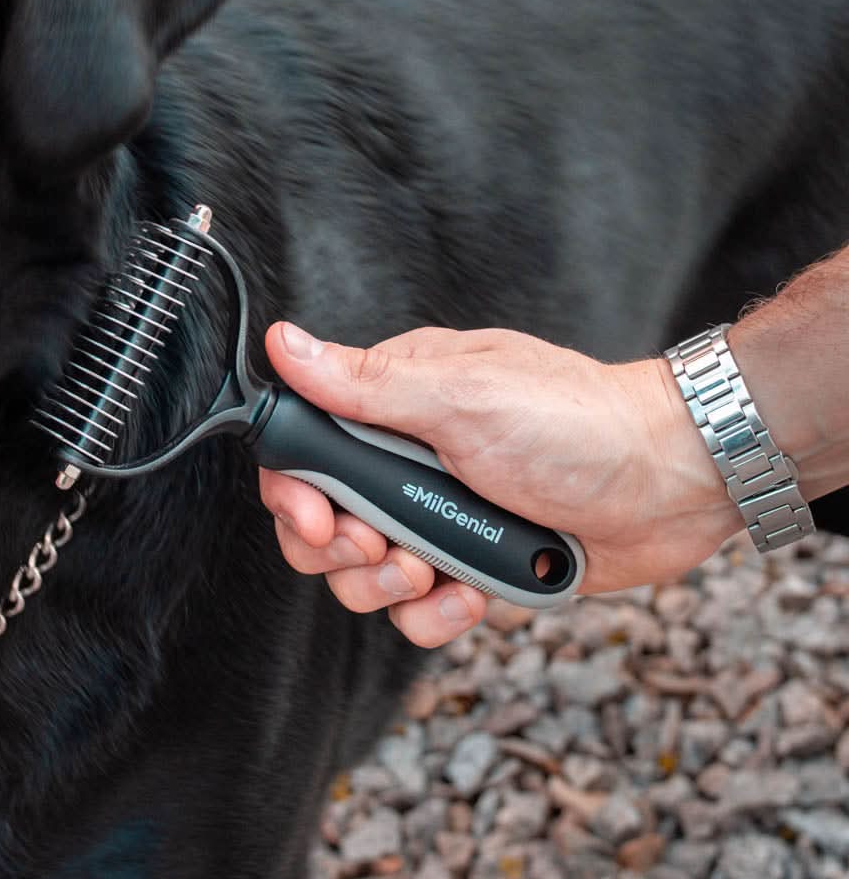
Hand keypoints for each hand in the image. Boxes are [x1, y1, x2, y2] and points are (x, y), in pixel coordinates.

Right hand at [259, 323, 740, 646]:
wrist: (672, 480)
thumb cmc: (575, 421)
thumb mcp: (462, 397)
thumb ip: (366, 383)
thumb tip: (284, 342)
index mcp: (396, 401)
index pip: (308, 447)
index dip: (296, 492)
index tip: (317, 519)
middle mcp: (409, 458)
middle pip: (324, 521)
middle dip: (341, 549)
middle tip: (381, 546)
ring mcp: (440, 513)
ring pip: (365, 572)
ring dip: (387, 585)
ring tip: (432, 570)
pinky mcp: (472, 560)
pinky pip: (419, 608)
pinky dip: (436, 614)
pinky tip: (471, 596)